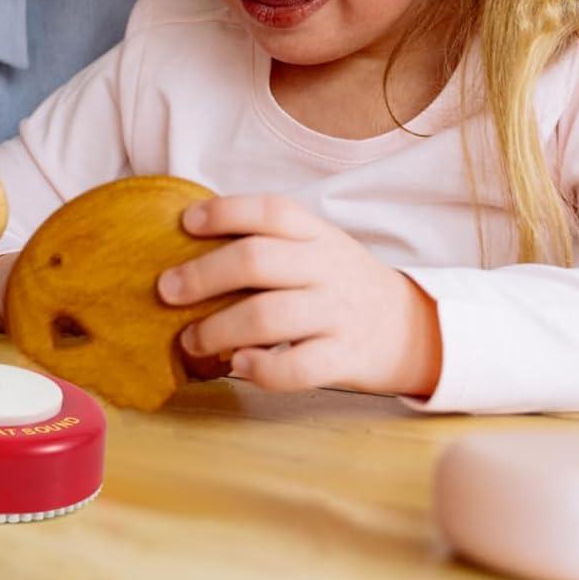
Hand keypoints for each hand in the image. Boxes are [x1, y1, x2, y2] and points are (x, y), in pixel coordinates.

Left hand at [156, 194, 442, 397]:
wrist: (412, 329)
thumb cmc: (340, 285)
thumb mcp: (315, 248)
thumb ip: (267, 243)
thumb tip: (188, 247)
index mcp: (316, 234)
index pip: (270, 211)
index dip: (225, 212)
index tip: (186, 223)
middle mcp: (327, 268)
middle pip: (257, 261)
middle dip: (203, 274)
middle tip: (166, 290)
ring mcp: (338, 313)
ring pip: (269, 316)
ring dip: (218, 328)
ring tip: (190, 340)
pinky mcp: (346, 358)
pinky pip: (298, 367)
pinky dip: (260, 368)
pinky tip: (237, 365)